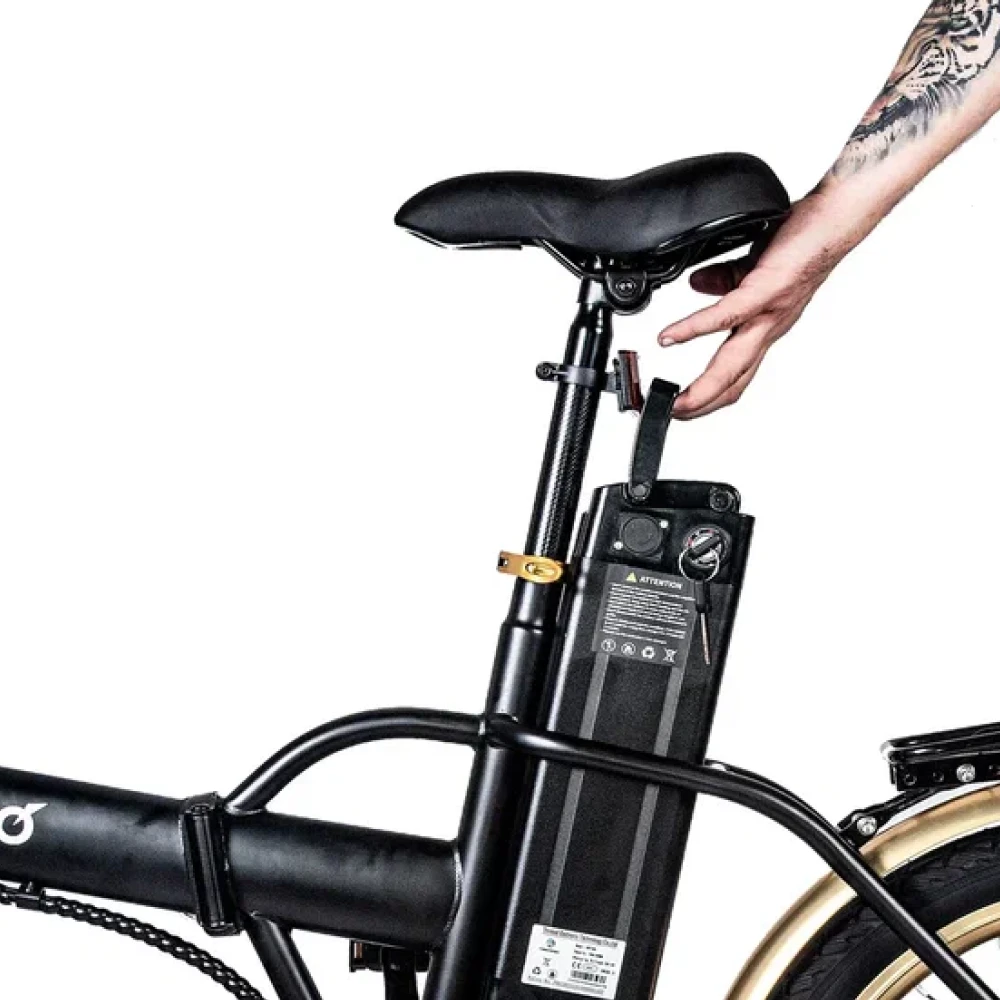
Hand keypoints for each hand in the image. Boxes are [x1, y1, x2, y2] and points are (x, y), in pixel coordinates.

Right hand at [658, 190, 852, 418]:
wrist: (834, 218)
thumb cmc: (800, 240)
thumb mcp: (751, 267)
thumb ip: (723, 281)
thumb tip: (697, 284)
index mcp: (762, 327)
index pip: (735, 374)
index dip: (708, 395)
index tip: (679, 405)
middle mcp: (767, 328)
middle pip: (732, 382)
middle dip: (701, 405)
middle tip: (671, 416)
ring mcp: (769, 314)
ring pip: (733, 365)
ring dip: (702, 387)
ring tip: (672, 397)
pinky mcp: (766, 290)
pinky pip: (725, 317)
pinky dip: (694, 329)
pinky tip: (670, 336)